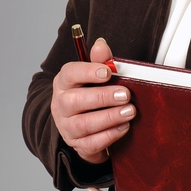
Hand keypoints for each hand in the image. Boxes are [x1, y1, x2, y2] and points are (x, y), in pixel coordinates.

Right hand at [51, 37, 134, 163]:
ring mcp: (67, 127)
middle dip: (102, 97)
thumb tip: (101, 44)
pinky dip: (109, 136)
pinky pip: (91, 143)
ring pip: (83, 124)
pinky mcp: (78, 145)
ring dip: (109, 118)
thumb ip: (100, 61)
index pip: (70, 73)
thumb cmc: (92, 94)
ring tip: (129, 112)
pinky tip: (124, 127)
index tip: (107, 72)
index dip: (88, 72)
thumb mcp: (96, 76)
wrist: (84, 127)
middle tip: (125, 95)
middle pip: (75, 101)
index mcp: (65, 83)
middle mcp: (61, 105)